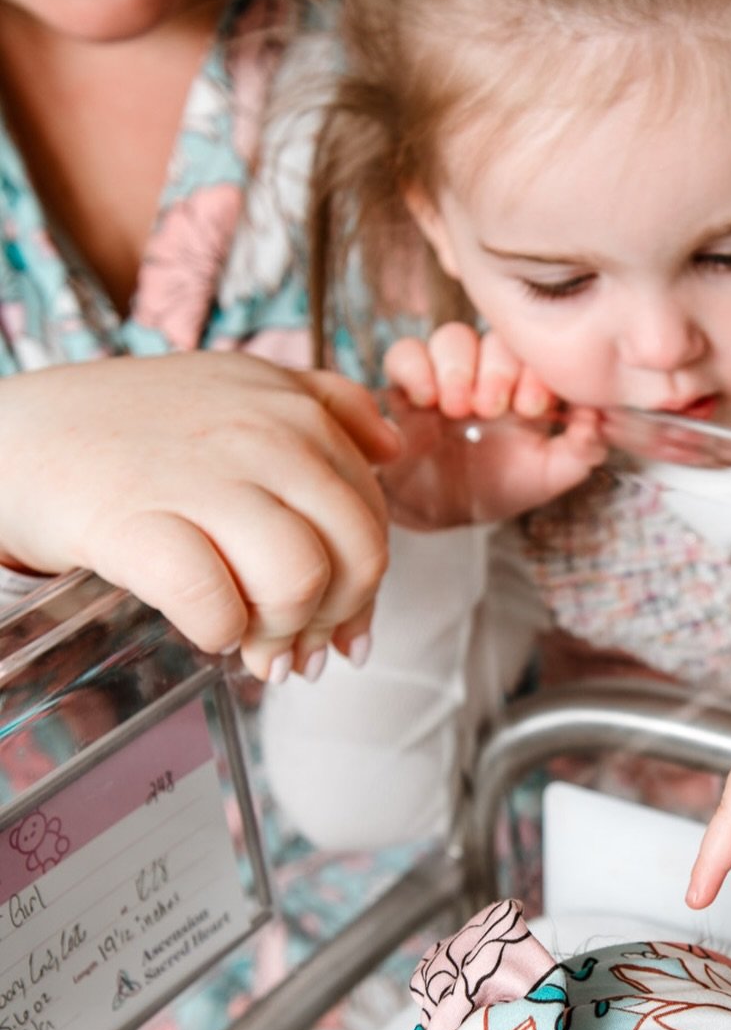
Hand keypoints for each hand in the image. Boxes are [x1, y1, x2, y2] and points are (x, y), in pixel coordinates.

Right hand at [0, 353, 400, 681]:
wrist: (15, 437)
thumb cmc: (131, 429)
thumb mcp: (235, 386)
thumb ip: (326, 405)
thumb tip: (394, 446)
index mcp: (292, 407)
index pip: (374, 516)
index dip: (364, 587)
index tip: (337, 624)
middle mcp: (259, 433)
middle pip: (357, 553)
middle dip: (333, 617)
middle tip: (293, 643)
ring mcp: (199, 475)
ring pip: (301, 580)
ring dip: (279, 629)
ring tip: (247, 637)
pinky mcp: (136, 522)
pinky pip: (217, 605)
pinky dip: (218, 632)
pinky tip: (202, 626)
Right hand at [382, 325, 605, 525]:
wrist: (439, 513)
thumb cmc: (497, 488)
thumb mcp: (546, 476)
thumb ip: (580, 451)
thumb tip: (598, 421)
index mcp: (524, 386)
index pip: (535, 353)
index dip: (536, 371)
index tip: (533, 408)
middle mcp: (486, 373)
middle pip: (495, 337)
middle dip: (498, 370)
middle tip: (494, 408)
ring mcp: (445, 376)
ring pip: (452, 337)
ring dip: (459, 369)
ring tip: (459, 409)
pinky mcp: (405, 386)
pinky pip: (405, 354)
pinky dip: (417, 368)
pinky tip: (427, 401)